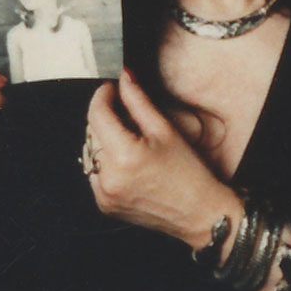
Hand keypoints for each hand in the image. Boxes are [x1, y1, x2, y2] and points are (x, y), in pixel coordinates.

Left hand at [84, 68, 241, 248]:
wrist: (199, 213)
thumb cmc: (188, 173)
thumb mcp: (164, 129)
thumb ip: (138, 100)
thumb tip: (124, 78)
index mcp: (124, 156)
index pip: (97, 114)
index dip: (102, 96)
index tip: (110, 89)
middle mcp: (108, 177)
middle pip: (91, 131)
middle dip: (105, 117)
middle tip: (127, 113)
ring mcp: (104, 194)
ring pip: (90, 151)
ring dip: (103, 139)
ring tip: (130, 140)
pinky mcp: (104, 204)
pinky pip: (94, 172)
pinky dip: (105, 161)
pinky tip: (127, 160)